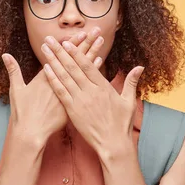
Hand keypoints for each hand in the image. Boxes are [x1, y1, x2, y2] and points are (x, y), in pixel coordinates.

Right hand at [1, 28, 105, 145]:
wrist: (31, 132)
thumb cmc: (22, 112)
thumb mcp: (16, 89)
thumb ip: (13, 70)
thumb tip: (5, 55)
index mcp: (46, 76)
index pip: (61, 56)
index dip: (72, 43)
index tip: (81, 32)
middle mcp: (59, 81)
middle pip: (75, 59)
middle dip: (86, 43)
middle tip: (96, 30)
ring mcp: (67, 91)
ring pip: (83, 69)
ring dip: (92, 54)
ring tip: (101, 42)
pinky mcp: (73, 101)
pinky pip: (86, 83)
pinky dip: (92, 74)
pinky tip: (99, 63)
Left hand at [40, 36, 143, 157]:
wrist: (113, 145)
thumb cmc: (122, 123)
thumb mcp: (129, 101)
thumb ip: (131, 82)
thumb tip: (139, 67)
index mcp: (103, 87)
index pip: (87, 65)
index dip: (76, 52)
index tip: (67, 42)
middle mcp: (90, 91)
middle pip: (72, 67)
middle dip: (60, 51)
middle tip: (50, 39)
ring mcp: (80, 100)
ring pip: (64, 77)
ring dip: (53, 61)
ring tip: (44, 49)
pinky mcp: (72, 110)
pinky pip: (61, 92)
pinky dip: (53, 80)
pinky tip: (45, 70)